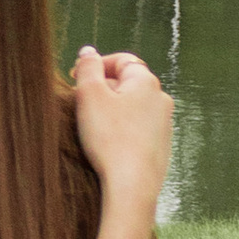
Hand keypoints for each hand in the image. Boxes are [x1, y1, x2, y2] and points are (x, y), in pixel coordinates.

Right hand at [70, 45, 172, 217]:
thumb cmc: (110, 139)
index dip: (96, 65)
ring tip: (93, 126)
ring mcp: (164, 124)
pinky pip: (137, 128)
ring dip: (112, 110)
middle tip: (81, 104)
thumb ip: (87, 68)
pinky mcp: (161, 146)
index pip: (121, 60)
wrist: (132, 186)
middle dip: (103, 89)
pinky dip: (122, 129)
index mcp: (146, 82)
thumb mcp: (89, 96)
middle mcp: (161, 99)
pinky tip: (108, 144)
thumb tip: (88, 52)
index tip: (75, 79)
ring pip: (132, 106)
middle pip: (127, 83)